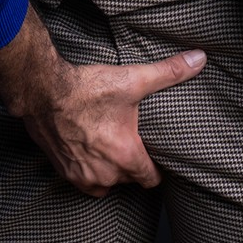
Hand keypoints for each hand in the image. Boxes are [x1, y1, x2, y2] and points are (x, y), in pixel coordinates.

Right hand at [20, 49, 206, 196]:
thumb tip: (199, 59)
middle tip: (132, 143)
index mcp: (126, 157)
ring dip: (110, 170)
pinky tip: (90, 151)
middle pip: (129, 179)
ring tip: (111, 148)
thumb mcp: (133, 79)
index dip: (156, 167)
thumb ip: (169, 72)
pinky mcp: (64, 172)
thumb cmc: (87, 88)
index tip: (155, 154)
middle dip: (132, 164)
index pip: (152, 179)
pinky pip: (85, 182)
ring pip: (106, 183)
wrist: (43, 91)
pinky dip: (89, 171)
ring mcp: (83, 176)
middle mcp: (106, 174)